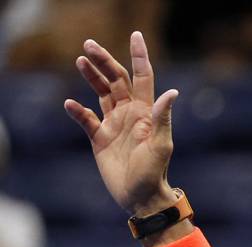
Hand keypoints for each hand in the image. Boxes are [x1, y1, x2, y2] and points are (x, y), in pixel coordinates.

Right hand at [63, 32, 178, 216]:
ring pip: (101, 94)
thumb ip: (162, 118)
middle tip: (89, 44)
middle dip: (104, 61)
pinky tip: (70, 104)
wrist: (141, 197)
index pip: (143, 77)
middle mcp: (130, 114)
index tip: (136, 35)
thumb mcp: (161, 145)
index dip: (139, 56)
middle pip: (116, 80)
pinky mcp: (100, 139)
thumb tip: (172, 93)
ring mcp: (114, 125)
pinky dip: (77, 111)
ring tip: (81, 60)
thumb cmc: (155, 172)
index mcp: (146, 112)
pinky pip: (86, 119)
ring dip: (91, 77)